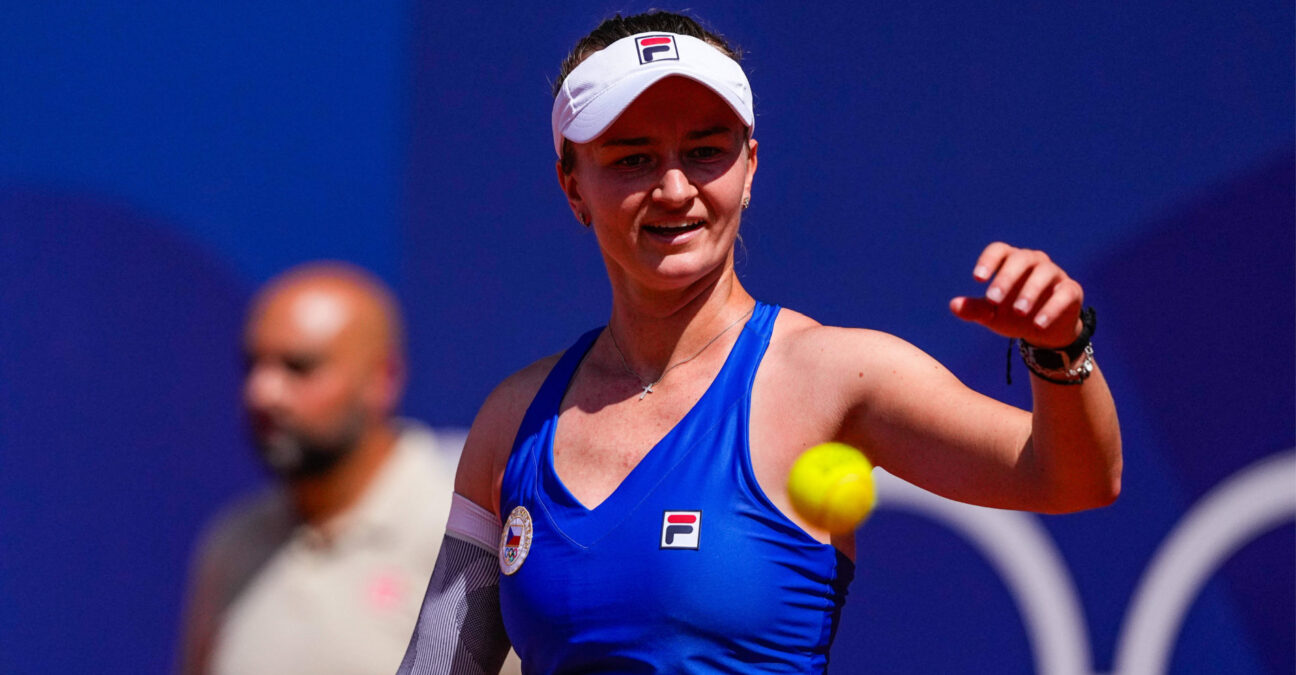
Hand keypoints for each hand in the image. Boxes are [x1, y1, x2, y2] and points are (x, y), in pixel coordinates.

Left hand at [949, 242, 1083, 347]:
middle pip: (1020, 259)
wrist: (1044, 331)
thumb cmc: (1012, 315)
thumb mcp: (991, 315)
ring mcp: (1054, 274)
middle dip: (1006, 278)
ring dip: (1029, 292)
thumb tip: (953, 305)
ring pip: (1043, 273)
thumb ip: (974, 309)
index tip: (977, 279)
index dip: (988, 261)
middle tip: (993, 299)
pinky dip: (1051, 308)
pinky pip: (1064, 294)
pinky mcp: (1071, 290)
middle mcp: (1034, 262)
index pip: (999, 250)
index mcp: (1011, 261)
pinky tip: (1038, 324)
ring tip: (1018, 312)